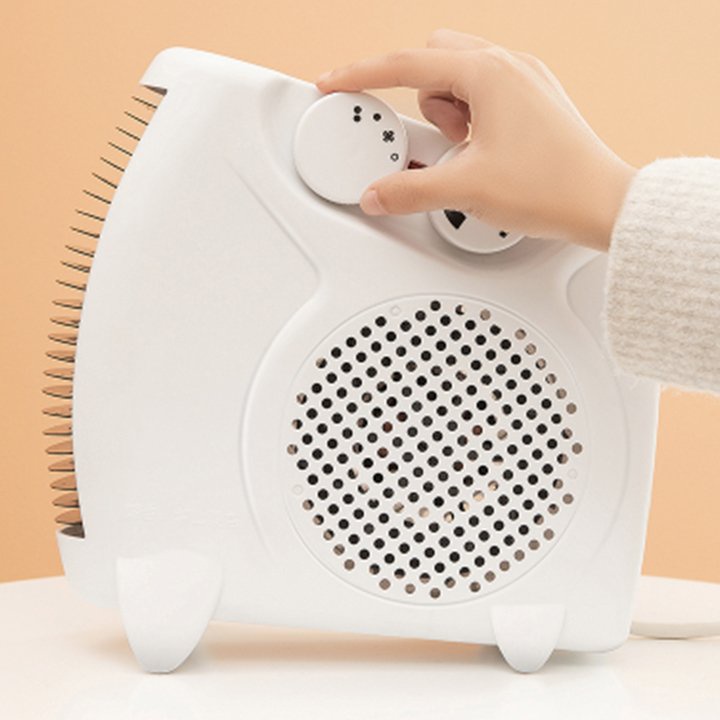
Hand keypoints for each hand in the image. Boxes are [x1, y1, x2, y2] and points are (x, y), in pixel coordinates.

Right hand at [316, 29, 635, 251]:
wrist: (603, 204)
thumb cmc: (553, 186)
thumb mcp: (466, 190)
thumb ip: (410, 191)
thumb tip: (376, 194)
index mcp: (488, 74)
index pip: (405, 65)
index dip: (361, 74)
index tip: (336, 81)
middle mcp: (509, 66)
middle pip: (434, 59)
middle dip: (420, 97)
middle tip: (437, 140)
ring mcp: (525, 80)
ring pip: (460, 76)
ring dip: (448, 111)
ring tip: (467, 151)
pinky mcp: (534, 101)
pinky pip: (485, 93)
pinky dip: (471, 118)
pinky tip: (483, 152)